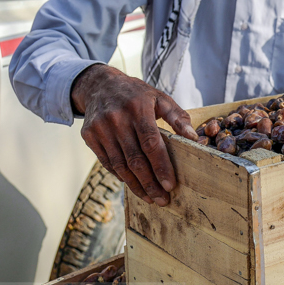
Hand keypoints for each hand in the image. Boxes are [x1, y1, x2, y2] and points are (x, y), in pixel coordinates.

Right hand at [72, 64, 196, 205]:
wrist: (100, 85)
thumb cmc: (136, 94)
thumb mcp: (160, 98)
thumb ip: (178, 117)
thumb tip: (194, 139)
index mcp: (138, 108)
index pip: (151, 142)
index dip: (161, 165)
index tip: (170, 185)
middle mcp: (117, 118)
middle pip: (135, 159)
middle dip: (150, 183)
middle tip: (163, 199)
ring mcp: (100, 128)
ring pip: (120, 165)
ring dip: (136, 185)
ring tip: (150, 198)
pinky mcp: (89, 136)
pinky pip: (107, 162)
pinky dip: (121, 176)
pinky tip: (134, 185)